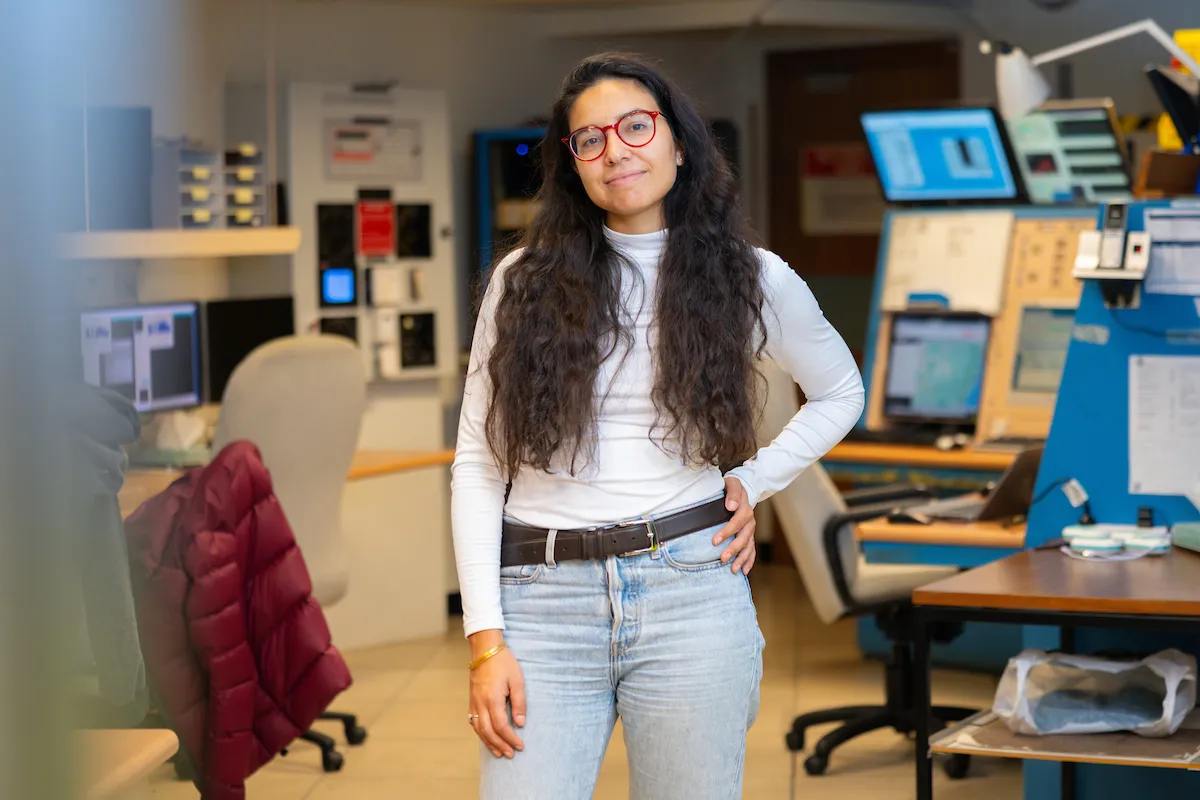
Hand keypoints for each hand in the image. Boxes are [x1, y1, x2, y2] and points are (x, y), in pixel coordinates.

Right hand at [468, 632, 525, 758]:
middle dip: (500, 745)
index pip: (501, 726)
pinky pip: (473, 722)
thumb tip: (520, 723)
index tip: (520, 745)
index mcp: (492, 699)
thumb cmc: (504, 662)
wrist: (485, 649)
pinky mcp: (472, 700)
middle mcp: (480, 703)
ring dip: (489, 742)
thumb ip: (519, 703)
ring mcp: (474, 702)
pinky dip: (480, 733)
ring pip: (478, 729)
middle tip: (511, 754)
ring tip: (499, 752)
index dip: (511, 739)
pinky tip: (486, 738)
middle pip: (488, 732)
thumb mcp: (517, 680)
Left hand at [714, 476, 755, 574]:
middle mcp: (750, 521)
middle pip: (744, 537)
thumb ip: (732, 493)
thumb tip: (731, 506)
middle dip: (733, 549)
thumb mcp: (732, 484)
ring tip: (733, 569)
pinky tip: (743, 570)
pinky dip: (749, 561)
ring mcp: (750, 530)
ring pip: (749, 546)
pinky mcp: (749, 536)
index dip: (727, 532)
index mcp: (745, 509)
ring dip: (742, 558)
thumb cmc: (733, 488)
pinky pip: (752, 550)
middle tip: (722, 558)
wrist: (743, 490)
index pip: (737, 522)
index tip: (715, 541)